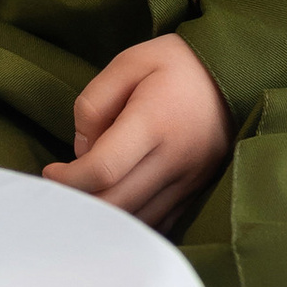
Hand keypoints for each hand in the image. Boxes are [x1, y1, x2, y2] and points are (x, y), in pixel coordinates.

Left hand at [44, 31, 231, 229]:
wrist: (235, 74)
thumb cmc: (174, 64)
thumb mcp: (127, 64)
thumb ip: (93, 105)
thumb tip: (81, 152)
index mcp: (154, 122)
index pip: (104, 169)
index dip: (69, 179)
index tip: (51, 172)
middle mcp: (175, 158)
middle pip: (118, 203)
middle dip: (80, 202)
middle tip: (60, 190)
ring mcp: (190, 180)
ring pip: (138, 220)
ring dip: (104, 217)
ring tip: (83, 196)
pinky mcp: (196, 191)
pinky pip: (160, 222)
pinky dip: (132, 222)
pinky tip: (113, 206)